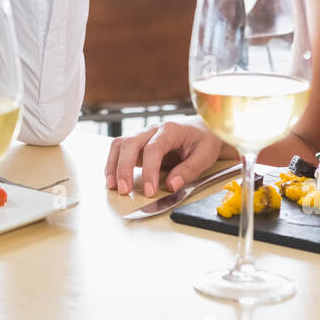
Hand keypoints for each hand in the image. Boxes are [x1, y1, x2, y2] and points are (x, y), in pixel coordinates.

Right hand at [105, 120, 224, 197]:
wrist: (203, 128)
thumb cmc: (205, 140)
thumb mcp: (206, 154)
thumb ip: (189, 170)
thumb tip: (172, 186)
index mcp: (171, 130)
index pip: (153, 149)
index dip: (149, 171)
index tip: (149, 191)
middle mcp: (153, 129)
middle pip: (130, 143)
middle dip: (124, 168)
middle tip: (124, 190)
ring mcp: (144, 134)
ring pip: (120, 144)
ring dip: (114, 165)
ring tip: (113, 186)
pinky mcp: (139, 143)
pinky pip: (120, 149)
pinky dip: (113, 164)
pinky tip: (113, 179)